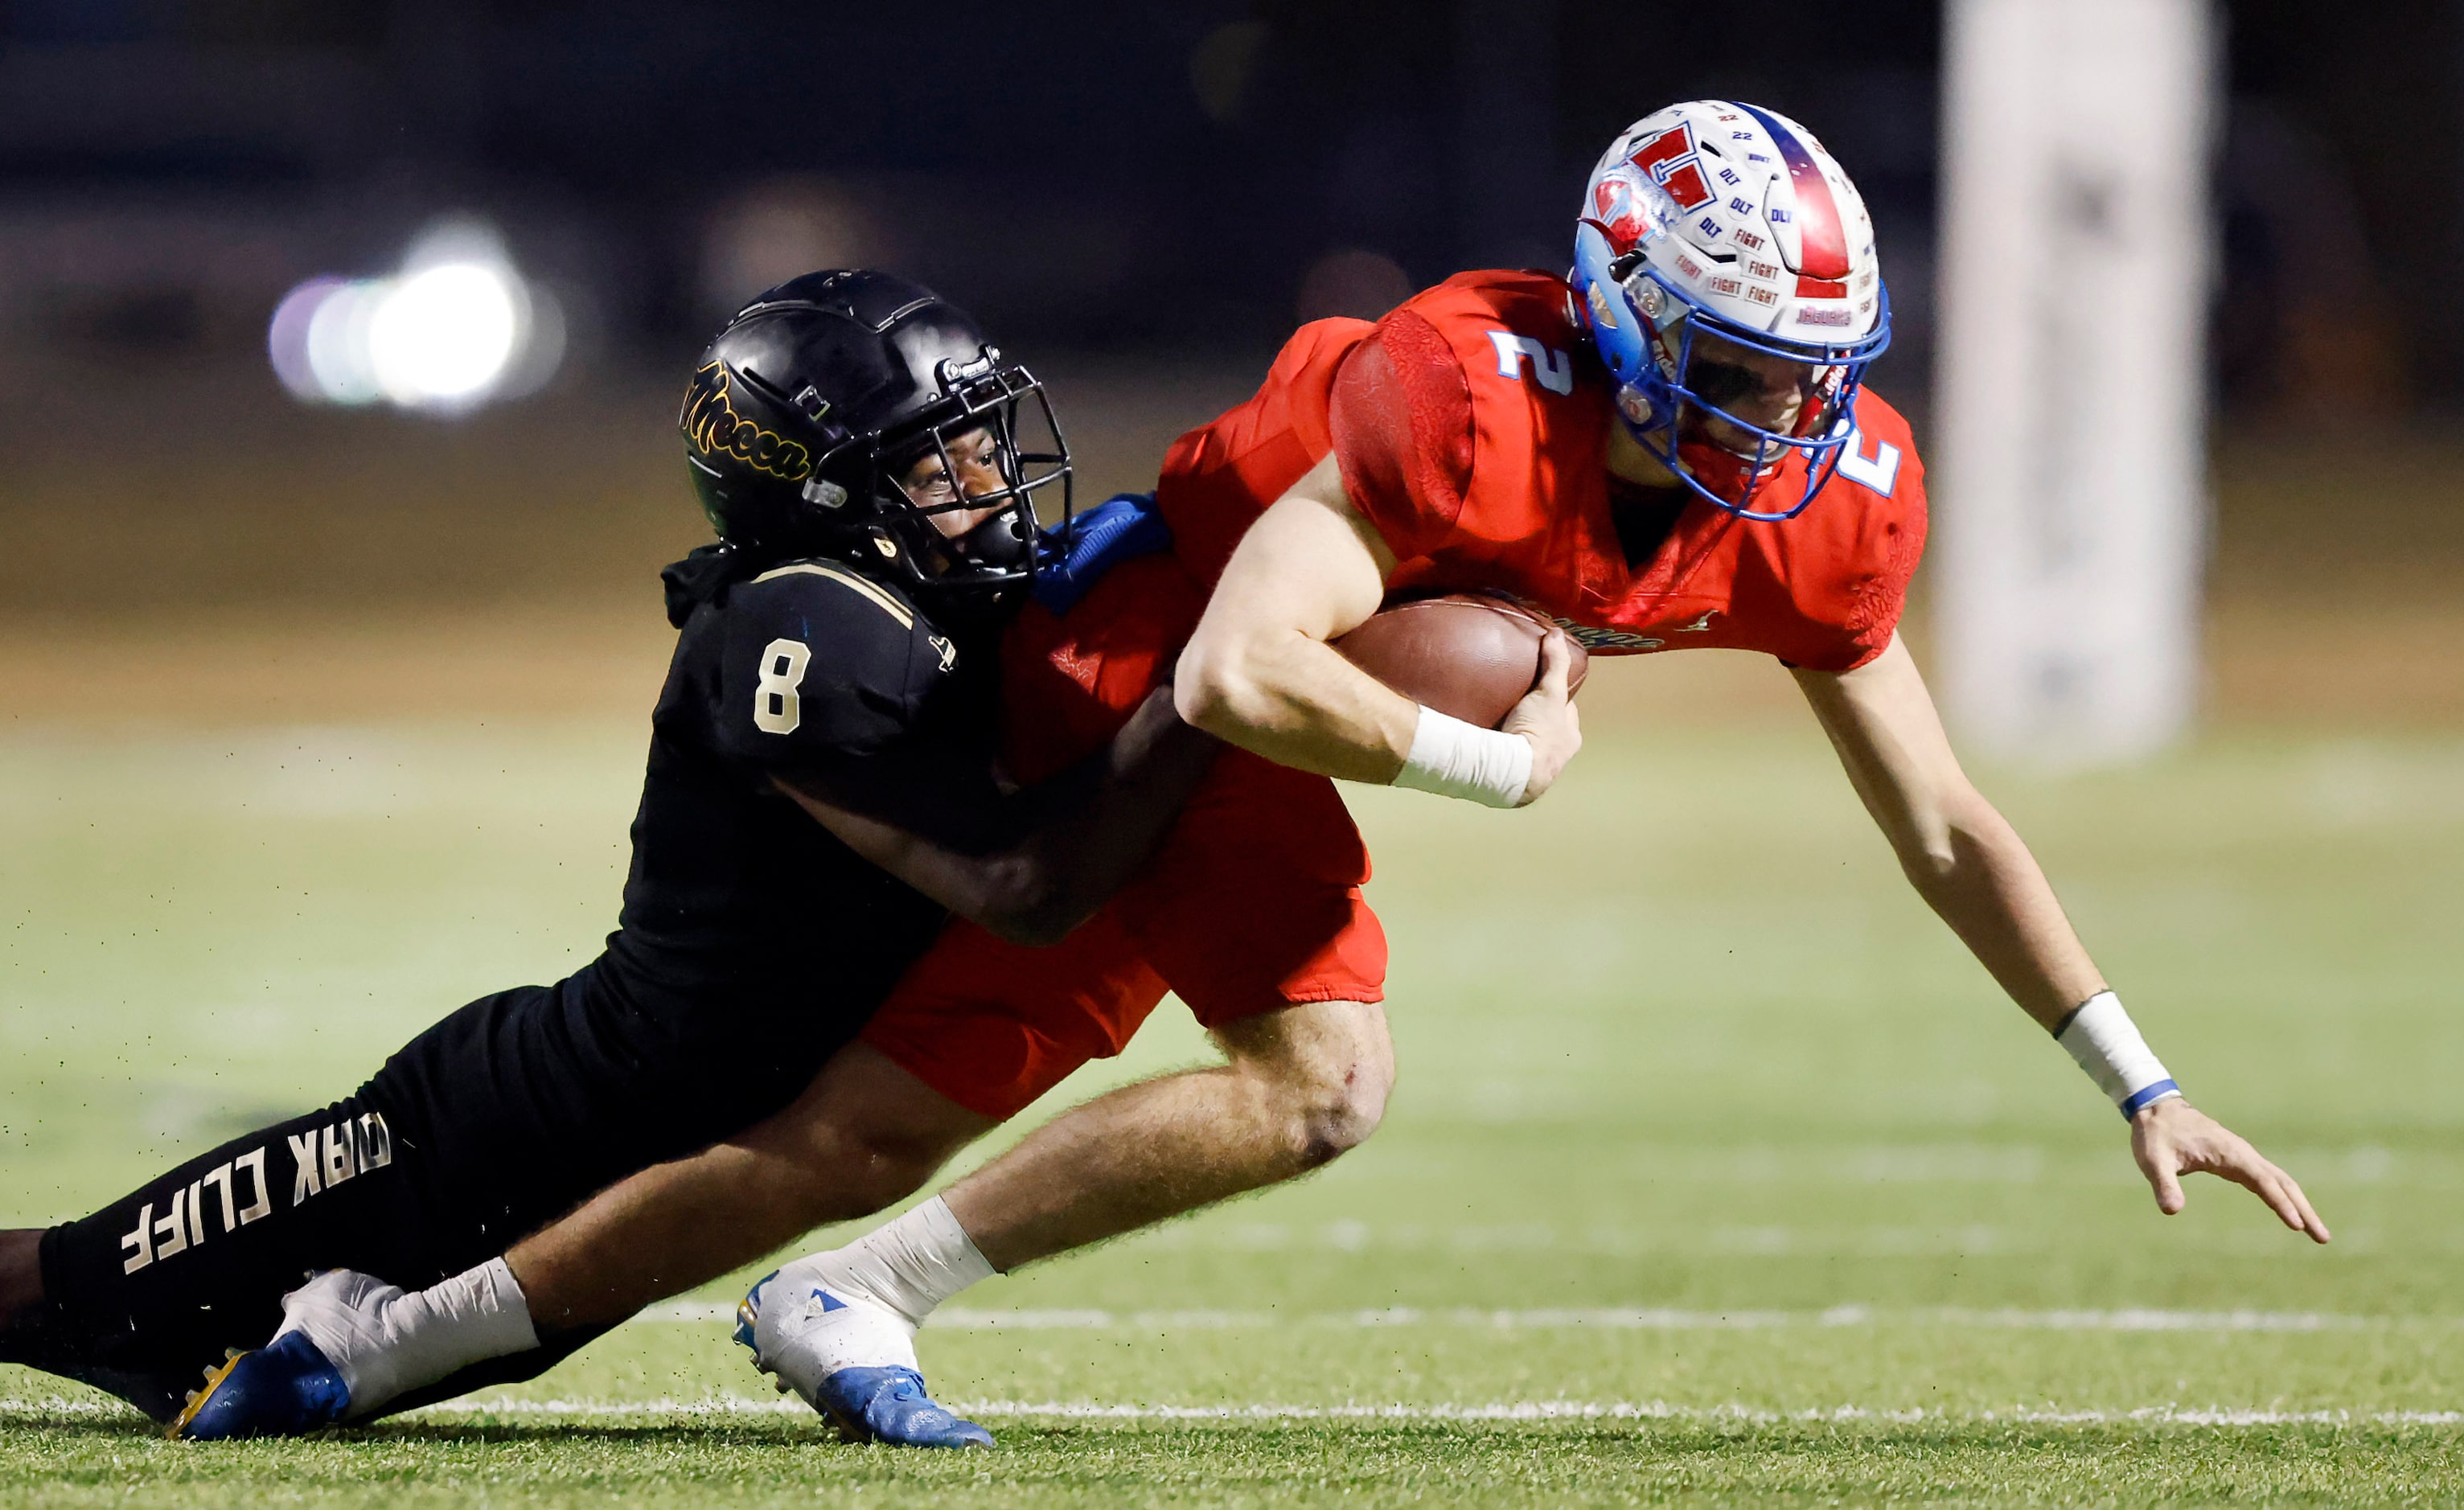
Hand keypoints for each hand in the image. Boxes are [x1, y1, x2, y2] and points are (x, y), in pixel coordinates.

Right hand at [1502, 628, 1582, 805]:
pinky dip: (1504, 750)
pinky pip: (1510, 759)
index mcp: (1570, 738)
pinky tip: (1490, 741)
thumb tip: (1557, 634)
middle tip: (1517, 702)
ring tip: (1501, 720)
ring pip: (1530, 746)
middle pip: (1548, 729)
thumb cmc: (1537, 733)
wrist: (1512, 773)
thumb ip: (1555, 663)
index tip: (1541, 685)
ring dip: (1519, 735)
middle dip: (1537, 717)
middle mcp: (1558, 756)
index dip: (1556, 696)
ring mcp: (1536, 770)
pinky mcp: (1515, 780)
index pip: (1566, 710)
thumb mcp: (1550, 692)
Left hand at [2131, 1097, 2329, 1243]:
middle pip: (2284, 1183)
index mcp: (2230, 1153)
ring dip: (2300, 1206)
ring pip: (2281, 1182)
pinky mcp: (2238, 1161)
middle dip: (2304, 1210)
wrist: (2156, 1109)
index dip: (2280, 1203)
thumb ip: (2164, 1184)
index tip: (2297, 1225)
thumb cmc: (2155, 1135)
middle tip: (2323, 1238)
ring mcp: (2243, 1156)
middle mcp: (2243, 1154)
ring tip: (2316, 1233)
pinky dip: (2283, 1197)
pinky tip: (2291, 1214)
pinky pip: (2268, 1181)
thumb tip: (2171, 1210)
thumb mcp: (2153, 1161)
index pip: (2263, 1182)